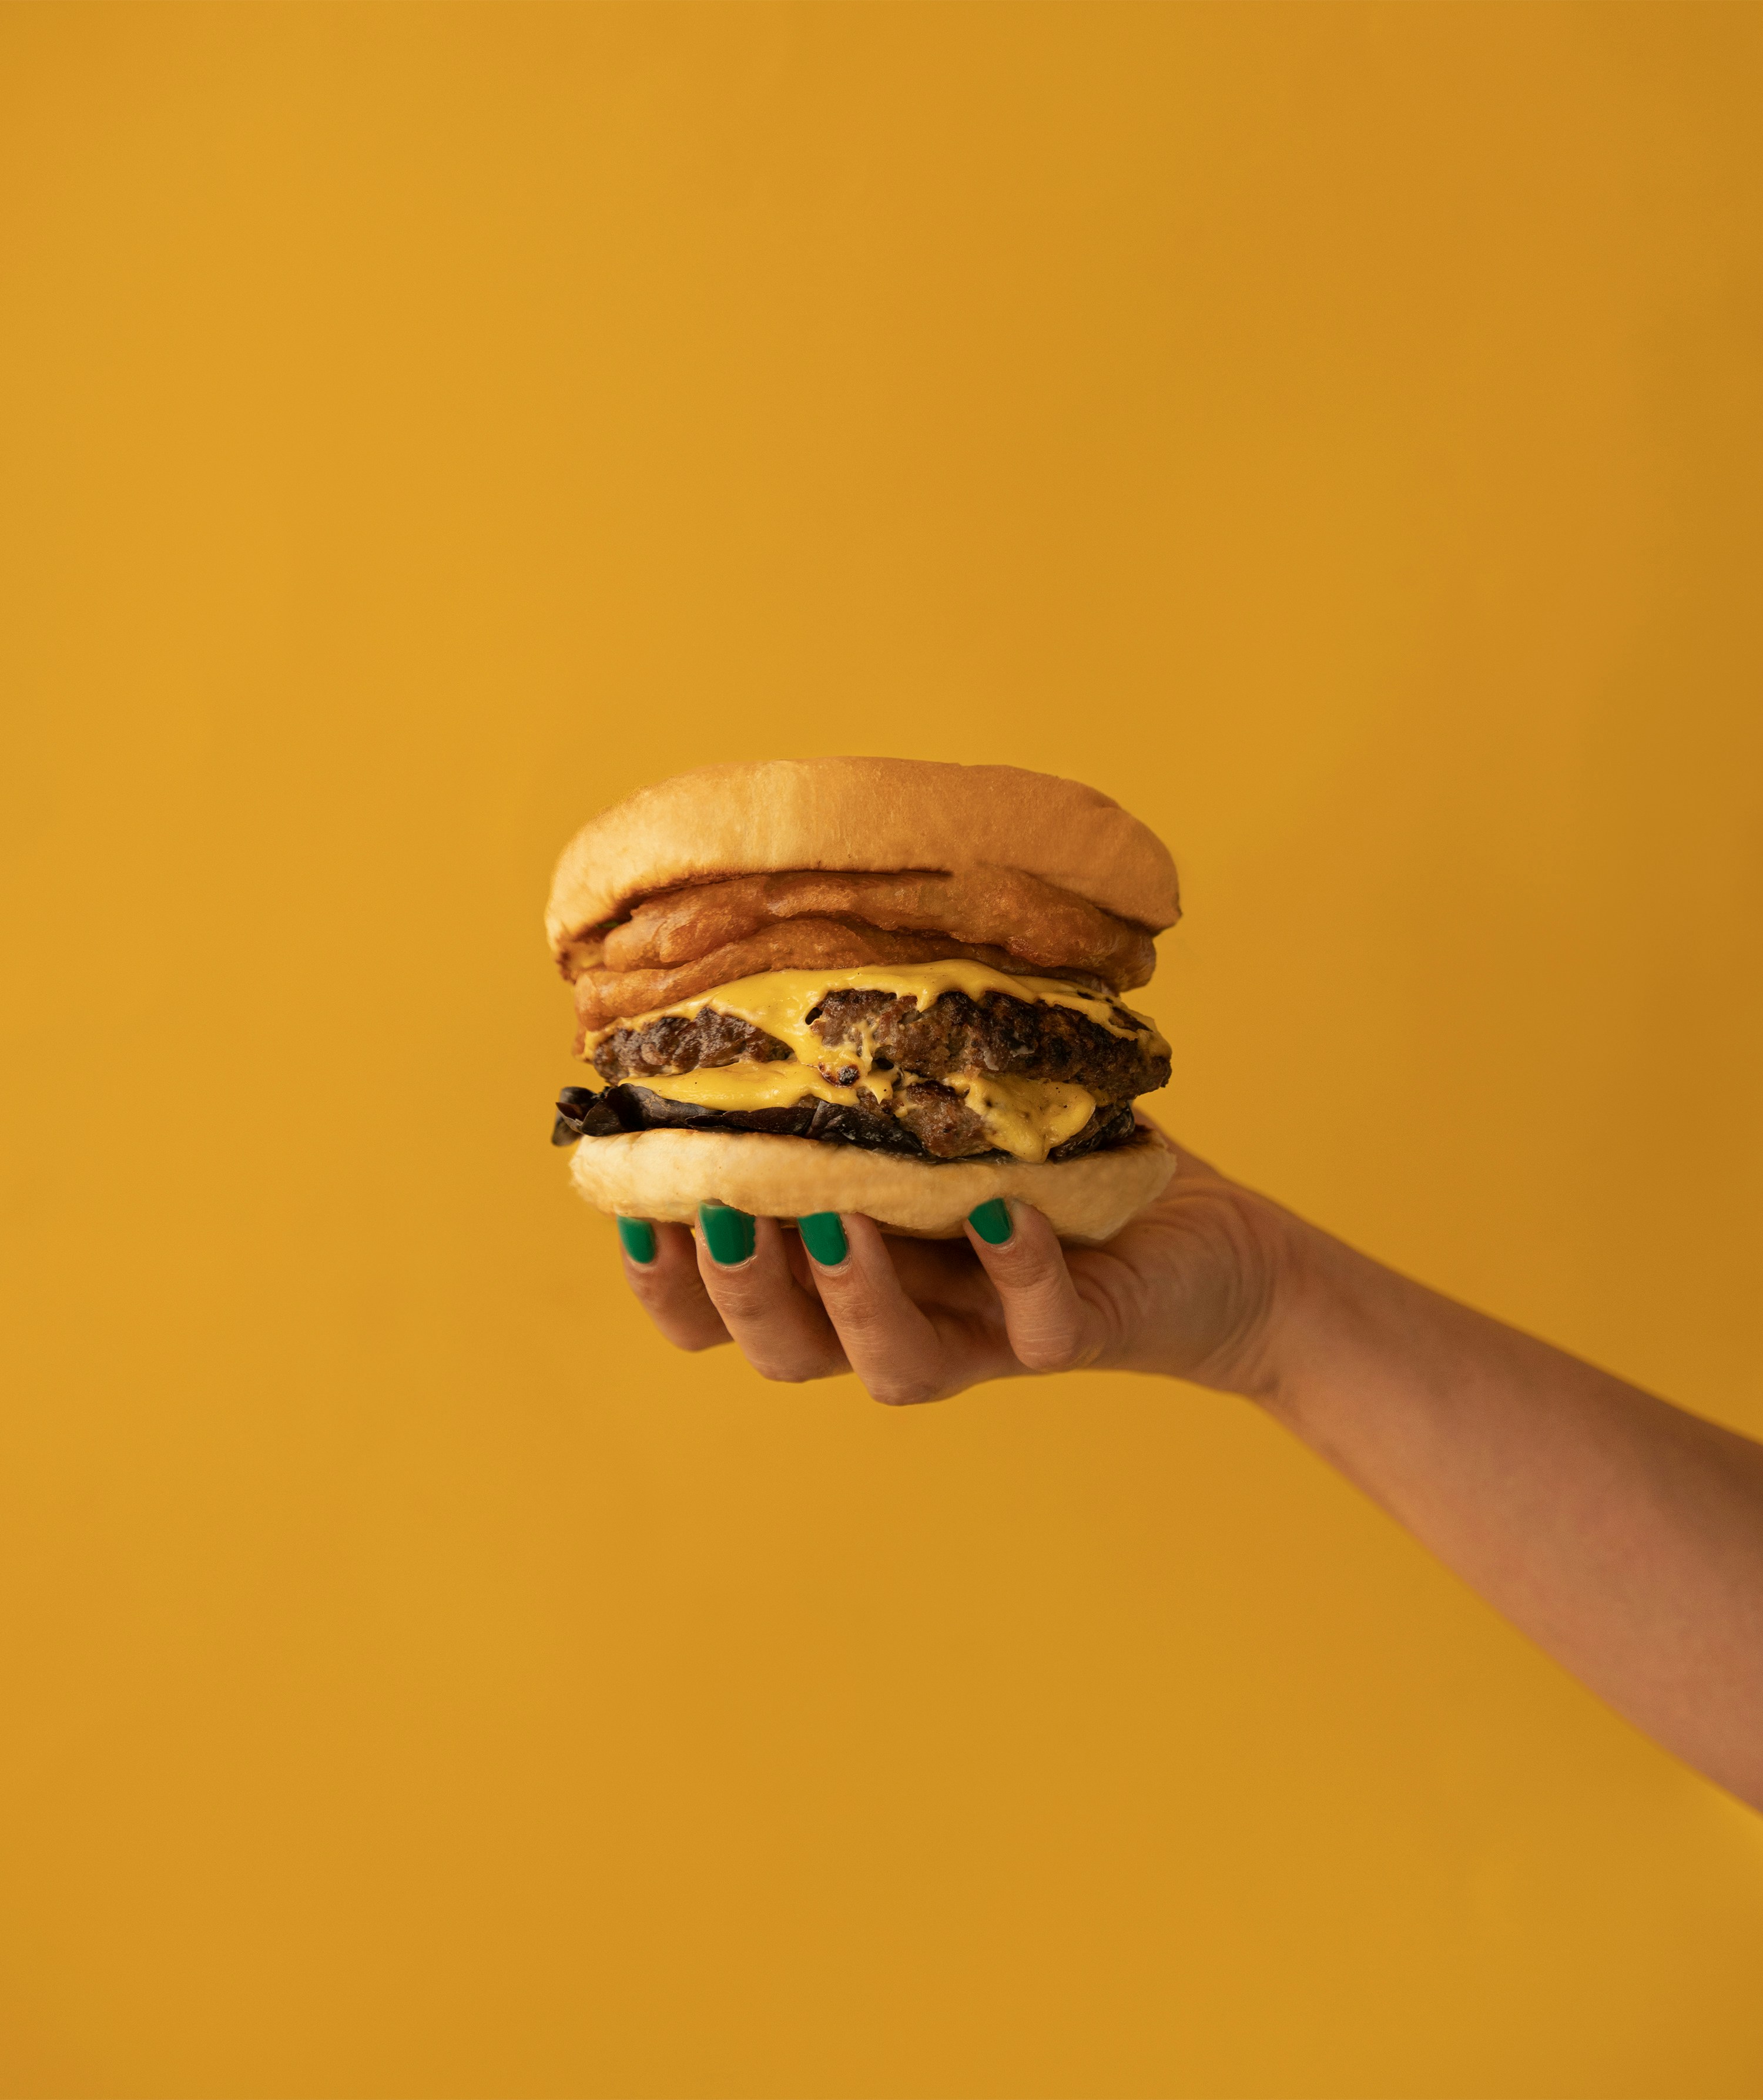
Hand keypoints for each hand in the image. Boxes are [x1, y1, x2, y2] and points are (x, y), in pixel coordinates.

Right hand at [615, 1136, 1294, 1404]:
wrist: (1205, 1238)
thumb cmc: (1047, 1160)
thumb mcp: (936, 1112)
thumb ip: (856, 1083)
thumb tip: (751, 971)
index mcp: (847, 1274)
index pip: (724, 1313)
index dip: (667, 1282)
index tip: (628, 1208)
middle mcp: (904, 1319)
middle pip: (788, 1351)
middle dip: (742, 1293)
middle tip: (720, 1215)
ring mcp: (987, 1336)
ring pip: (897, 1367)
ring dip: (856, 1299)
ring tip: (840, 1221)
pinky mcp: (1079, 1334)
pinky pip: (1040, 1328)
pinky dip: (1016, 1270)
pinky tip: (999, 1211)